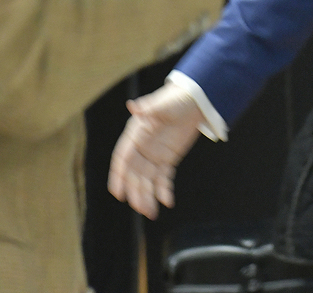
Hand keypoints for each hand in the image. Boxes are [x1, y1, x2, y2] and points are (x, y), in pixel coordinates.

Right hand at [107, 82, 206, 219]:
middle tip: (140, 208)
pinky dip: (164, 190)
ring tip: (151, 212)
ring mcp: (154, 155)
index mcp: (136, 134)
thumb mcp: (162, 105)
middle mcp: (142, 147)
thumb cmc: (176, 100)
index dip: (118, 176)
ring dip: (148, 196)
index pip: (123, 158)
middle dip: (136, 191)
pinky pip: (163, 178)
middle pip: (134, 174)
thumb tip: (133, 106)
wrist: (195, 101)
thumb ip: (148, 109)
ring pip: (147, 180)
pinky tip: (167, 201)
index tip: (117, 193)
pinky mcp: (168, 159)